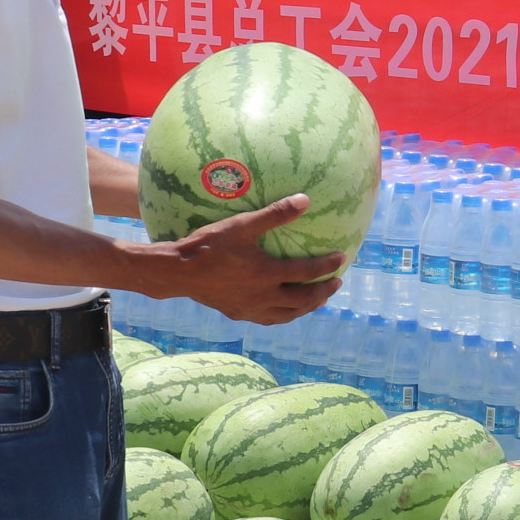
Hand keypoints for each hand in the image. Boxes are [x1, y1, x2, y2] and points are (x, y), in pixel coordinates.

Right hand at [150, 195, 343, 325]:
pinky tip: (286, 310)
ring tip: (319, 298)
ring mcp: (251, 308)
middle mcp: (263, 296)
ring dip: (308, 306)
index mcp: (267, 274)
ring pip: (289, 314)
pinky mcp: (239, 314)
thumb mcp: (242, 225)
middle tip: (337, 282)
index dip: (327, 265)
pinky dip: (285, 315)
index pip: (307, 272)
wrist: (178, 272)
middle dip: (323, 291)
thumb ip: (275, 214)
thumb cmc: (209, 245)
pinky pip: (270, 319)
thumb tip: (305, 200)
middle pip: (303, 299)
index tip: (341, 258)